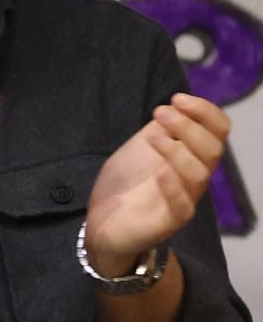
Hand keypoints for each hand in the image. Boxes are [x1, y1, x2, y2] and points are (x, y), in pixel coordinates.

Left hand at [85, 93, 227, 275]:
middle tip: (160, 112)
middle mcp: (194, 177)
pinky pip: (183, 206)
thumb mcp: (140, 148)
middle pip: (212, 149)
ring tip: (153, 135)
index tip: (177, 98)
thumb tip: (174, 105)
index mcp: (192, 156)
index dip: (205, 111)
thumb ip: (159, 129)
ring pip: (200, 173)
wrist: (103, 224)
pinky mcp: (169, 222)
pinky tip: (159, 172)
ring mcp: (184, 200)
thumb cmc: (125, 184)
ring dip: (178, 149)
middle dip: (189, 125)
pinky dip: (173, 187)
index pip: (217, 131)